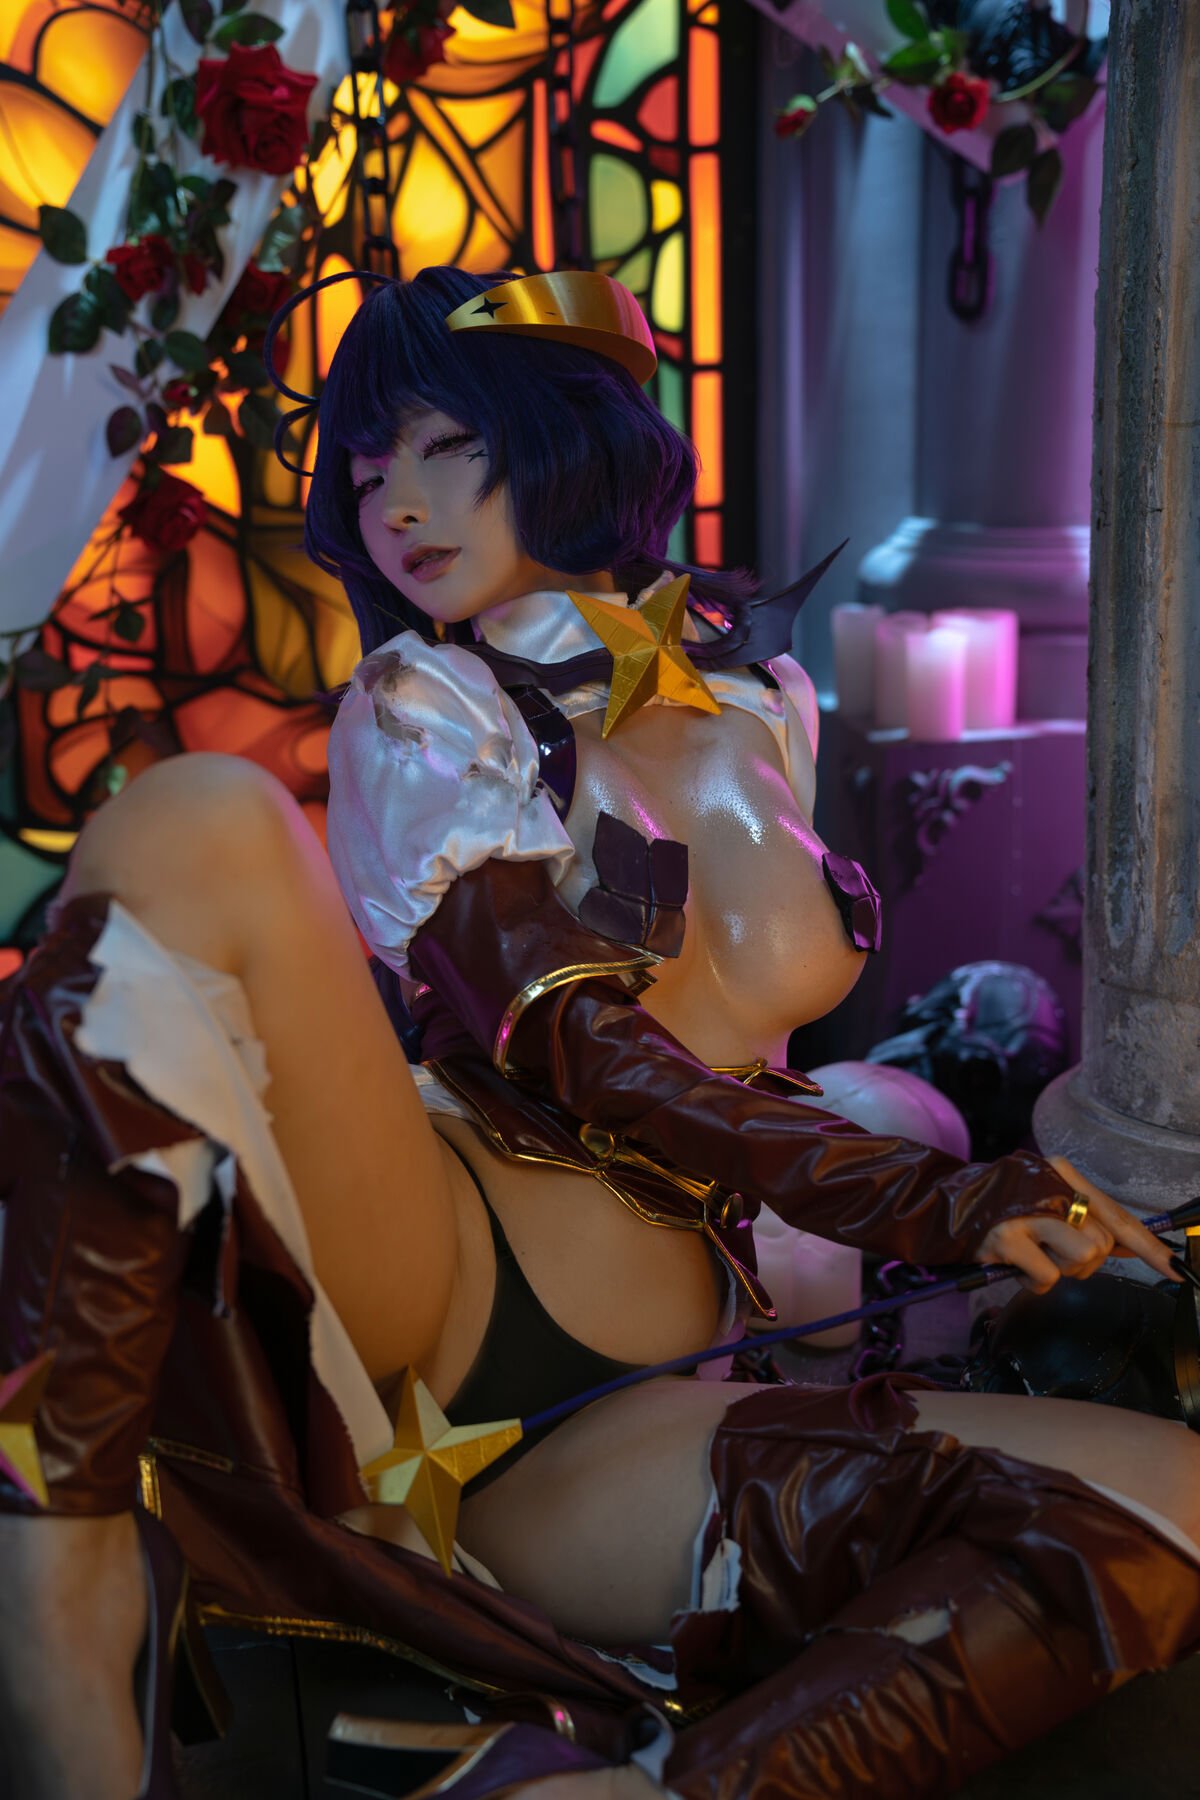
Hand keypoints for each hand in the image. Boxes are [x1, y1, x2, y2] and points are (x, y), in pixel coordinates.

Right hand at [974, 1155, 1181, 1294]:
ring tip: (1035, 1257)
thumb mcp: (1044, 1200)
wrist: (942, 1206)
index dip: (1148, 1245)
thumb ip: (1084, 1220)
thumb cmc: (1001, 1209)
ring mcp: (1026, 1213)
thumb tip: (1129, 1248)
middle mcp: (1046, 1186)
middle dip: (1085, 1261)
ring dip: (1062, 1270)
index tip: (1175, 1268)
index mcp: (1060, 1172)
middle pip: (1102, 1243)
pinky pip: (1049, 1278)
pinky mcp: (1007, 1238)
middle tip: (1054, 1253)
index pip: (1115, 1214)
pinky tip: (1016, 1267)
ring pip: (1082, 1258)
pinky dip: (1035, 1282)